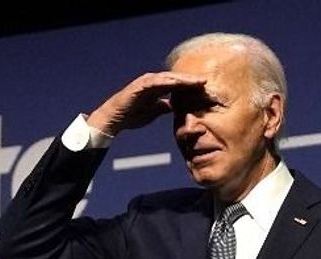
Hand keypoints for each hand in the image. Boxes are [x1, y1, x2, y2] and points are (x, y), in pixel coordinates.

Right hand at [85, 72, 206, 135]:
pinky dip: (168, 82)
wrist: (115, 118)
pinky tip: (178, 83)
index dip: (191, 86)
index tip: (205, 89)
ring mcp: (146, 82)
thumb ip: (165, 107)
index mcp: (157, 87)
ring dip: (183, 79)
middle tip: (206, 81)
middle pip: (176, 79)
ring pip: (169, 78)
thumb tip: (176, 107)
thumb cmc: (132, 115)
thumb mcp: (154, 111)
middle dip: (190, 80)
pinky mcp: (140, 85)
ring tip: (196, 81)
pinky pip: (156, 82)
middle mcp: (153, 82)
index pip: (177, 85)